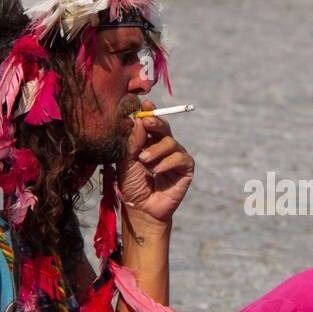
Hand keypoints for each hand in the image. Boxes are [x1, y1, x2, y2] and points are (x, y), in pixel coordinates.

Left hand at [115, 100, 193, 225]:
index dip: (150, 111)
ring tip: (144, 161)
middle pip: (164, 127)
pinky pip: (180, 158)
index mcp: (148, 141)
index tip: (144, 103)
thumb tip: (140, 119)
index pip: (151, 122)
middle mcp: (163, 146)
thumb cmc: (131, 184)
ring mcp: (176, 156)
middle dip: (156, 122)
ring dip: (156, 150)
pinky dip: (167, 163)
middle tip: (147, 121)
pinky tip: (157, 171)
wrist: (140, 208)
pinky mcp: (185, 168)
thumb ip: (133, 141)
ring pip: (170, 142)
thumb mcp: (127, 160)